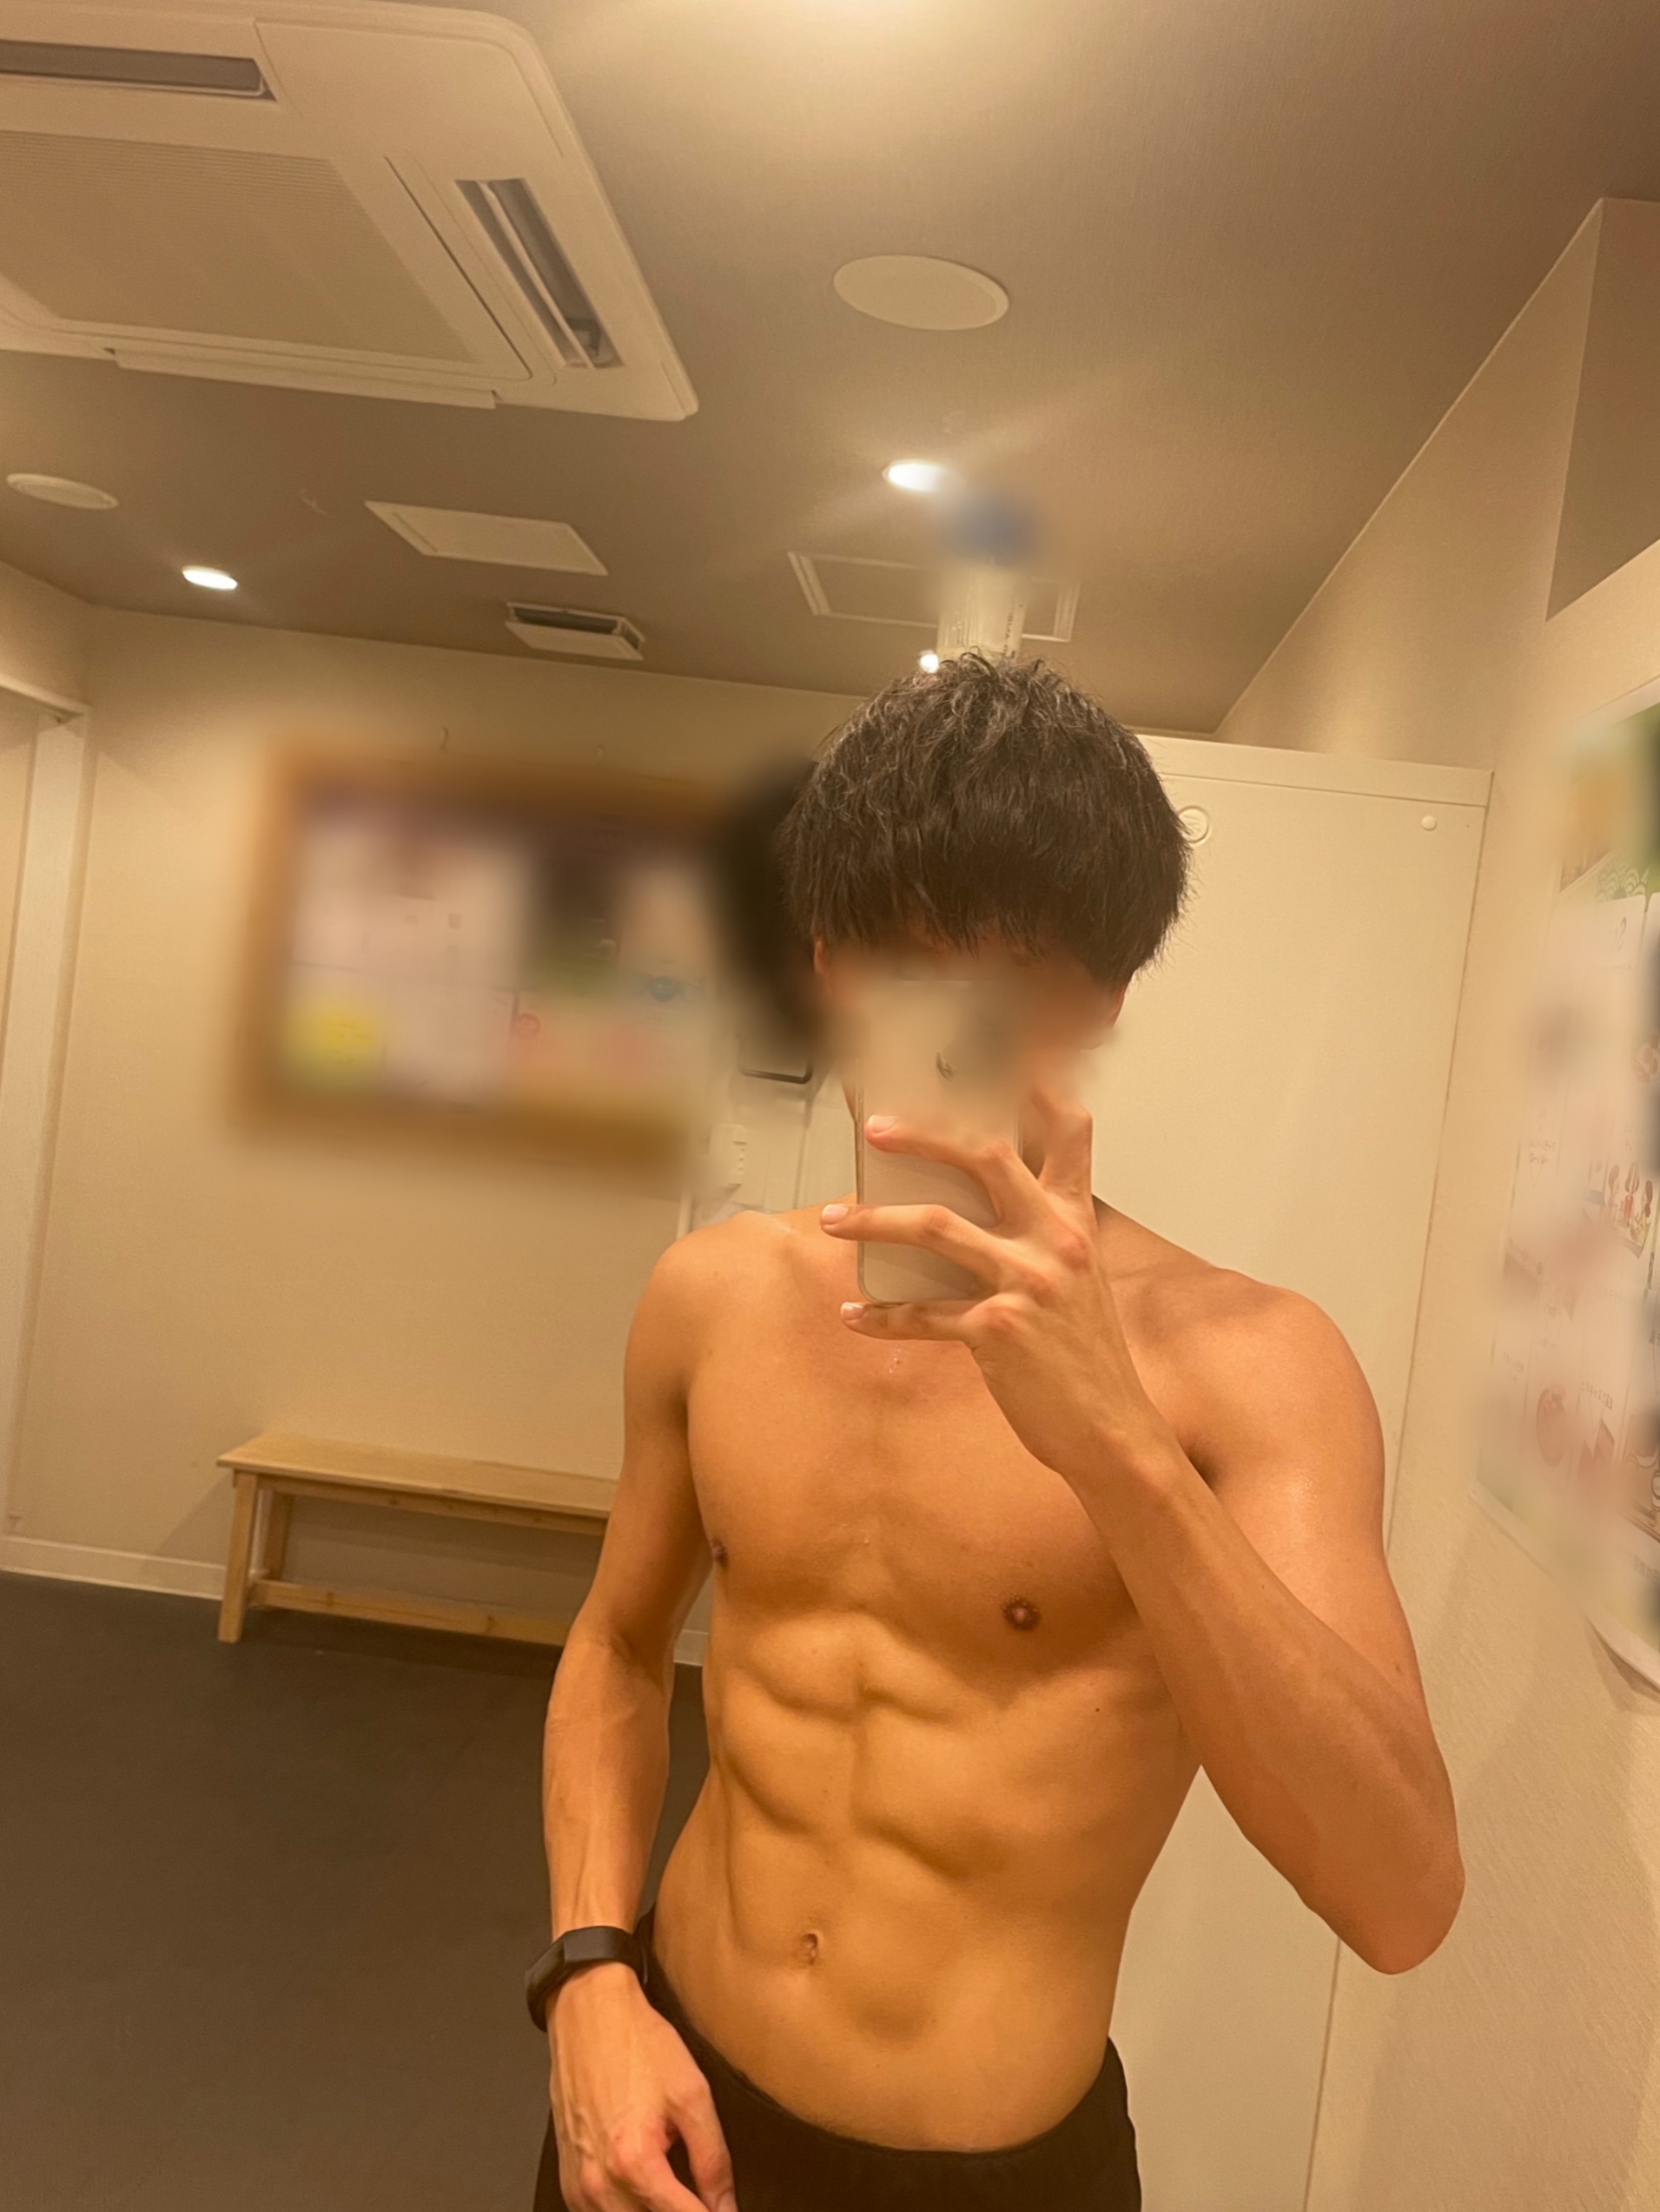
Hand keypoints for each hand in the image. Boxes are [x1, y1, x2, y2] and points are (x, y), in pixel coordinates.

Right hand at [549, 1964, 735, 2211]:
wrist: (589, 2015)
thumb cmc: (637, 2045)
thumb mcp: (692, 2094)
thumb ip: (713, 2160)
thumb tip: (726, 2207)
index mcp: (634, 2162)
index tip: (723, 2211)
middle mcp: (599, 2183)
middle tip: (700, 2196)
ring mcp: (578, 2186)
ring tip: (674, 2190)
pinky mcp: (568, 2180)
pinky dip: (626, 2210)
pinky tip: (644, 2192)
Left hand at [821, 1088, 1168, 1485]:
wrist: (1112, 1431)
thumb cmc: (1086, 1354)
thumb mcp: (1080, 1279)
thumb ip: (1041, 1232)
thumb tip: (971, 1205)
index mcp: (1075, 1220)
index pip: (1068, 1132)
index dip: (1040, 1085)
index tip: (1009, 1048)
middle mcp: (1055, 1240)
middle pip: (984, 1157)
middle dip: (923, 1135)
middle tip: (874, 1129)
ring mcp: (1027, 1284)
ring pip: (935, 1228)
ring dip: (873, 1220)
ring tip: (832, 1219)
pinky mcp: (997, 1332)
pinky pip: (922, 1314)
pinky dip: (881, 1314)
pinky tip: (852, 1313)